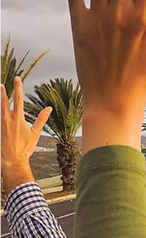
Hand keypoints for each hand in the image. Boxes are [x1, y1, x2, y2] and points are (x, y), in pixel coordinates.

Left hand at [1, 77, 51, 192]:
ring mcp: (1, 123)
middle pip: (3, 101)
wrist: (12, 158)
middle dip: (2, 92)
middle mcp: (7, 119)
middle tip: (1, 84)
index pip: (17, 98)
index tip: (16, 79)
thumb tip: (49, 108)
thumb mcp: (35, 133)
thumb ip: (41, 119)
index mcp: (18, 118)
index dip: (17, 87)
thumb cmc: (25, 147)